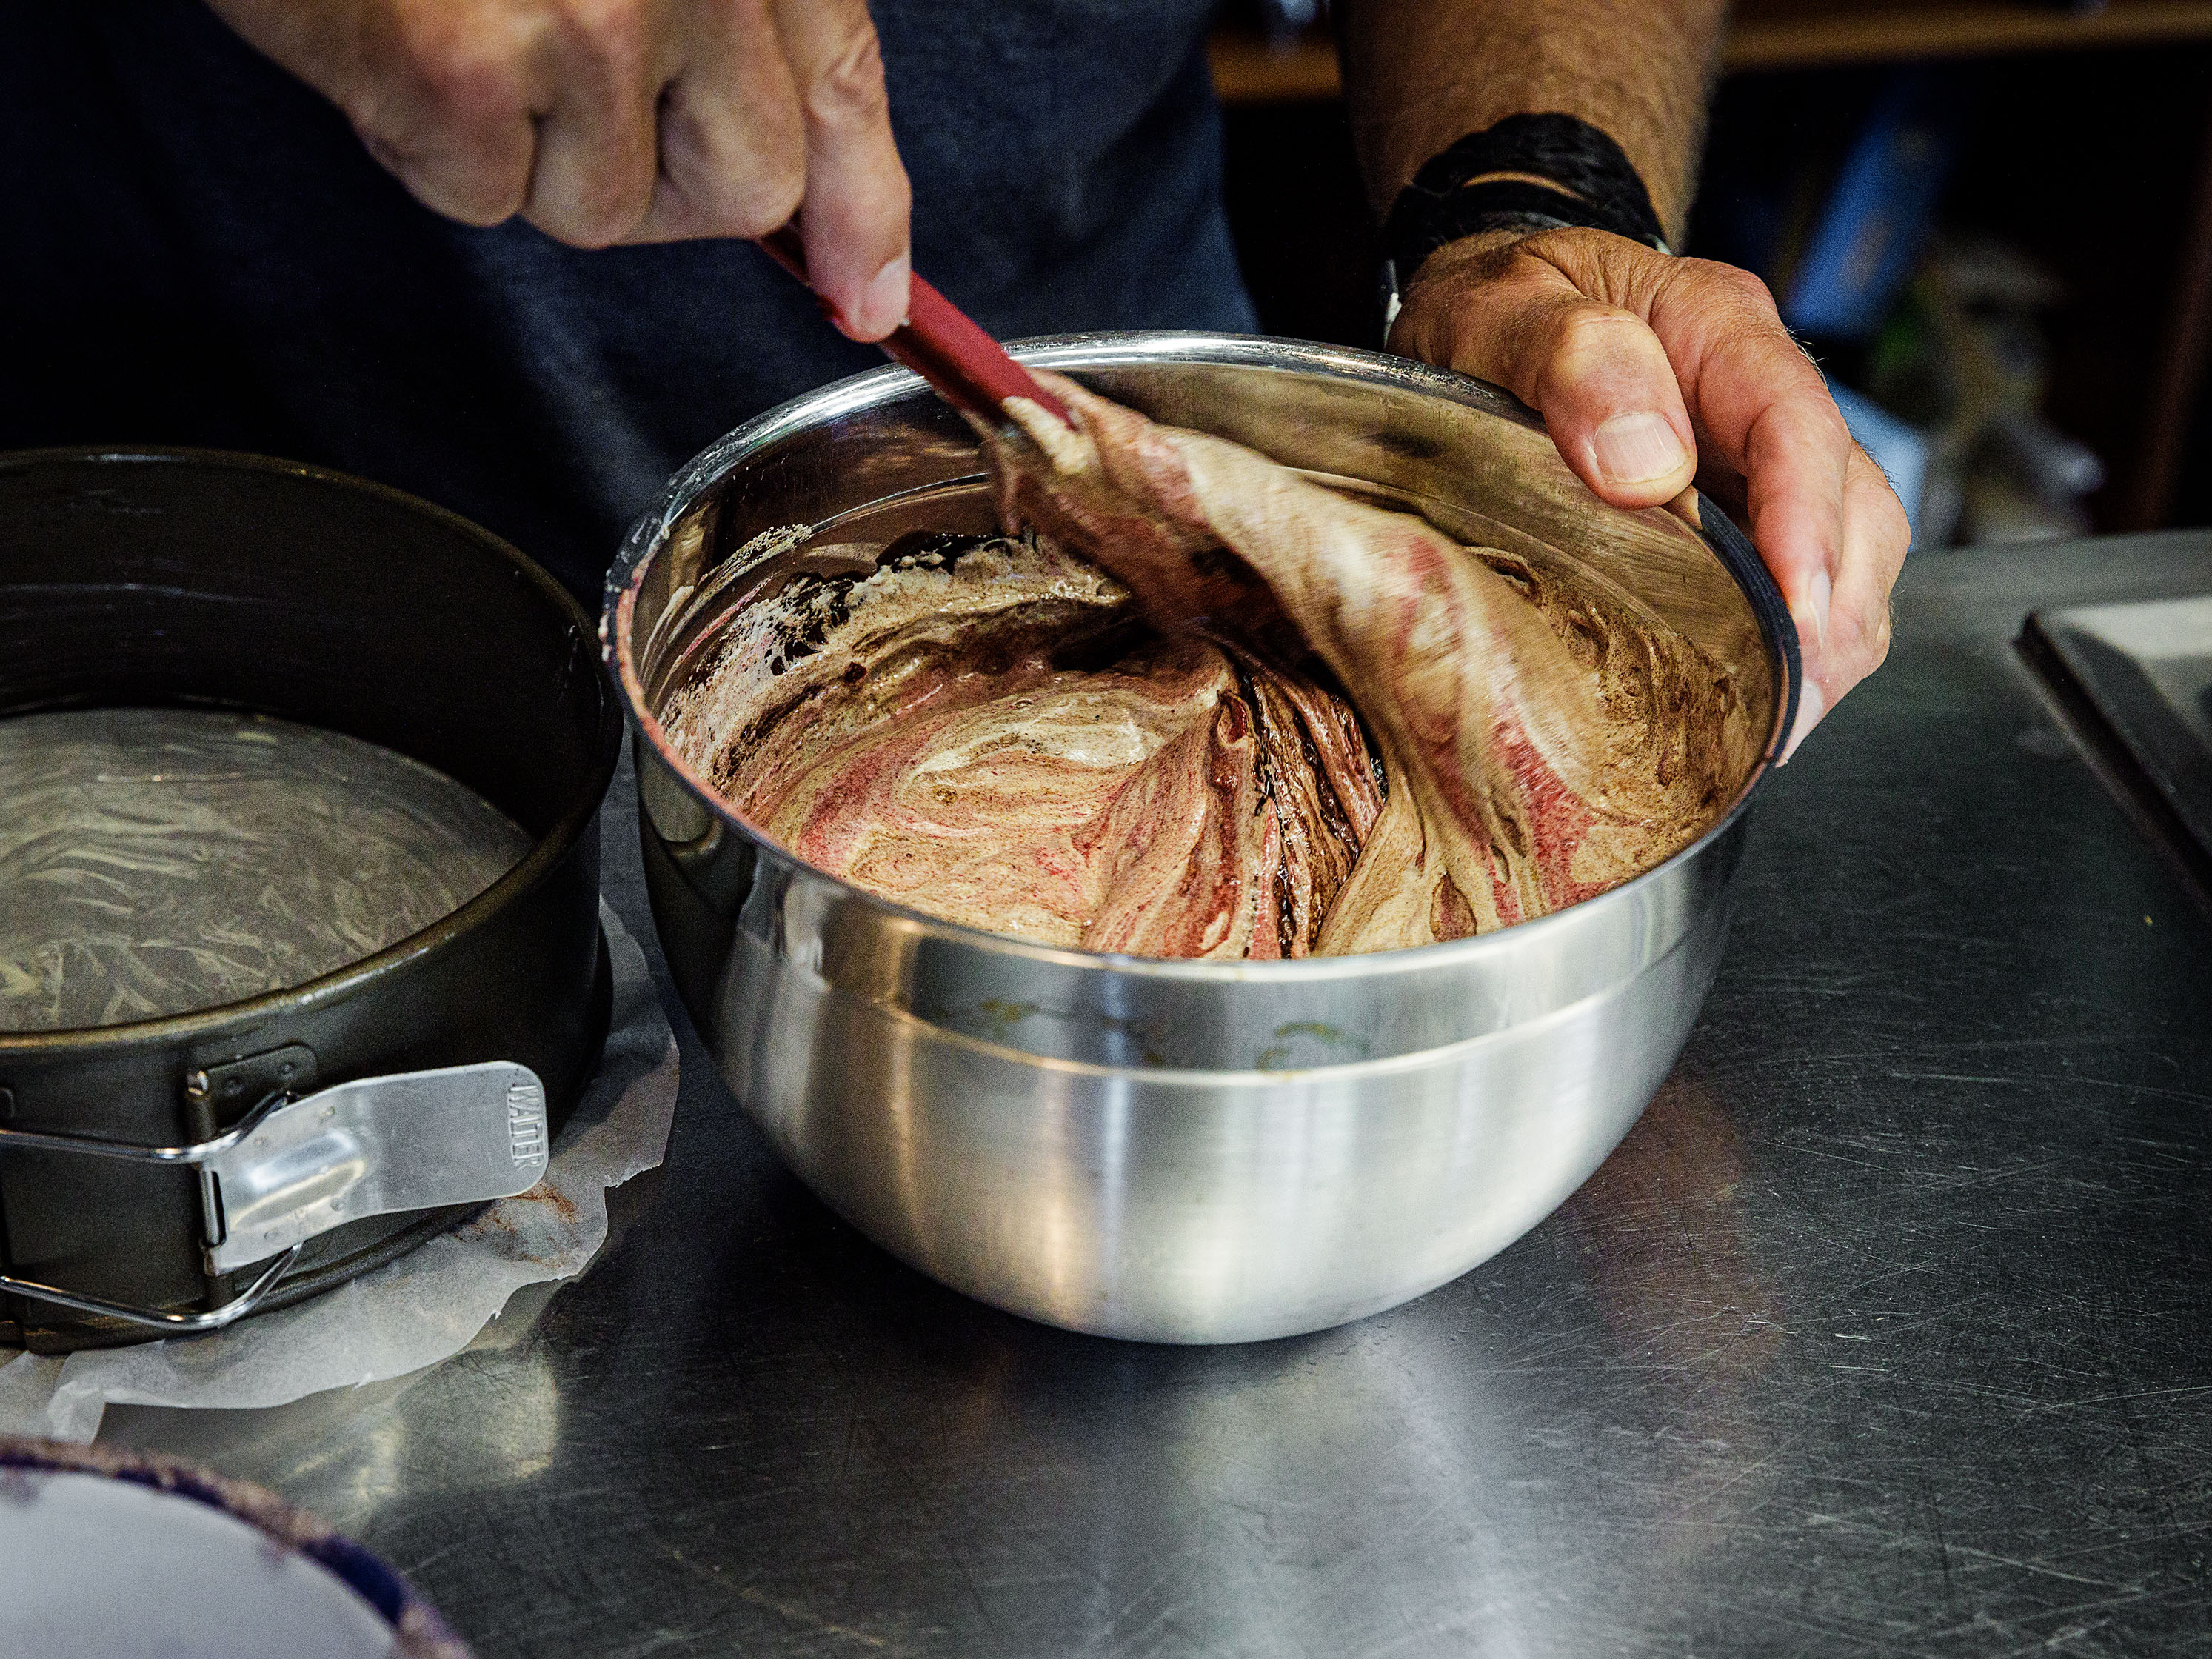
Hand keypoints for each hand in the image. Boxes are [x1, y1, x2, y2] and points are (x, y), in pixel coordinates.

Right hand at [204, 0, 912, 338]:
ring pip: (608, 208)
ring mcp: (589, 17)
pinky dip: (432, 152)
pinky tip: (402, 51)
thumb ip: (727, 34)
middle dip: (666, 183)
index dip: (863, 210)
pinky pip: (487, 200)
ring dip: (531, 159)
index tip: (865, 297)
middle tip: (571, 106)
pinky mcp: (468, 71)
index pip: (841, 84)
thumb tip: (806, 213)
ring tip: (465, 38)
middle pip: (745, 187)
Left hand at [1390, 227, 1908, 757]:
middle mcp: (1756, 401)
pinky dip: (1790, 655)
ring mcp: (1756, 466)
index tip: (1795, 612)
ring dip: (1822, 649)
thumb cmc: (1493, 306)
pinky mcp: (1739, 525)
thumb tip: (1648, 464)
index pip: (1797, 425)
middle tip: (1782, 712)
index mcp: (1715, 330)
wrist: (1478, 314)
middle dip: (1831, 614)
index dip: (1808, 526)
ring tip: (1772, 731)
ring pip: (1847, 560)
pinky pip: (1798, 593)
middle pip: (1854, 506)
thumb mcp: (1500, 309)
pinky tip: (1750, 712)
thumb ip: (1571, 360)